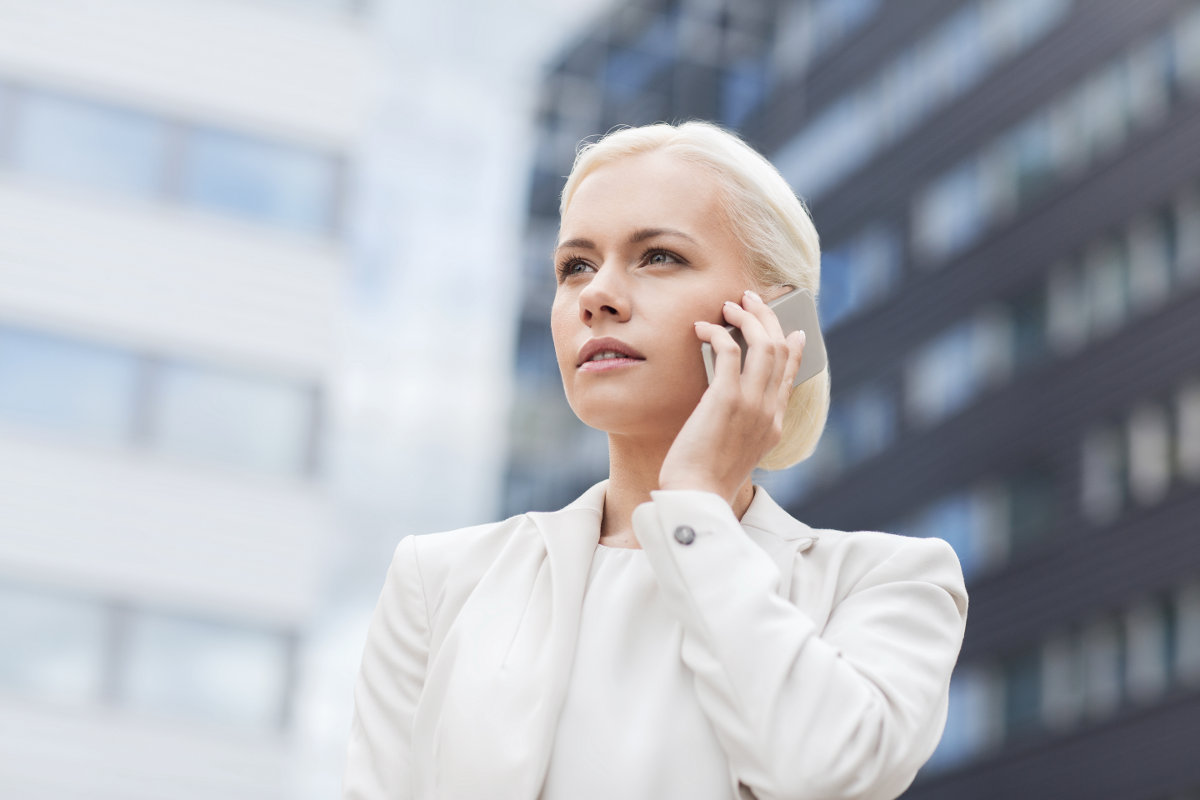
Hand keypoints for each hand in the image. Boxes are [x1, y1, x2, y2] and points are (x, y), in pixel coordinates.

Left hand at [658, 289, 806, 505]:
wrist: (698, 497)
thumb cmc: (705, 479)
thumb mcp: (734, 451)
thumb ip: (740, 425)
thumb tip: (726, 402)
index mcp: (774, 425)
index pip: (791, 376)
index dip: (793, 348)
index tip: (792, 330)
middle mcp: (769, 411)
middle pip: (781, 350)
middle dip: (767, 318)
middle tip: (750, 299)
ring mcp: (752, 404)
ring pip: (763, 343)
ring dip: (746, 317)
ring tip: (728, 305)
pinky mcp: (727, 399)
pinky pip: (731, 350)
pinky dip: (718, 333)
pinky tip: (702, 329)